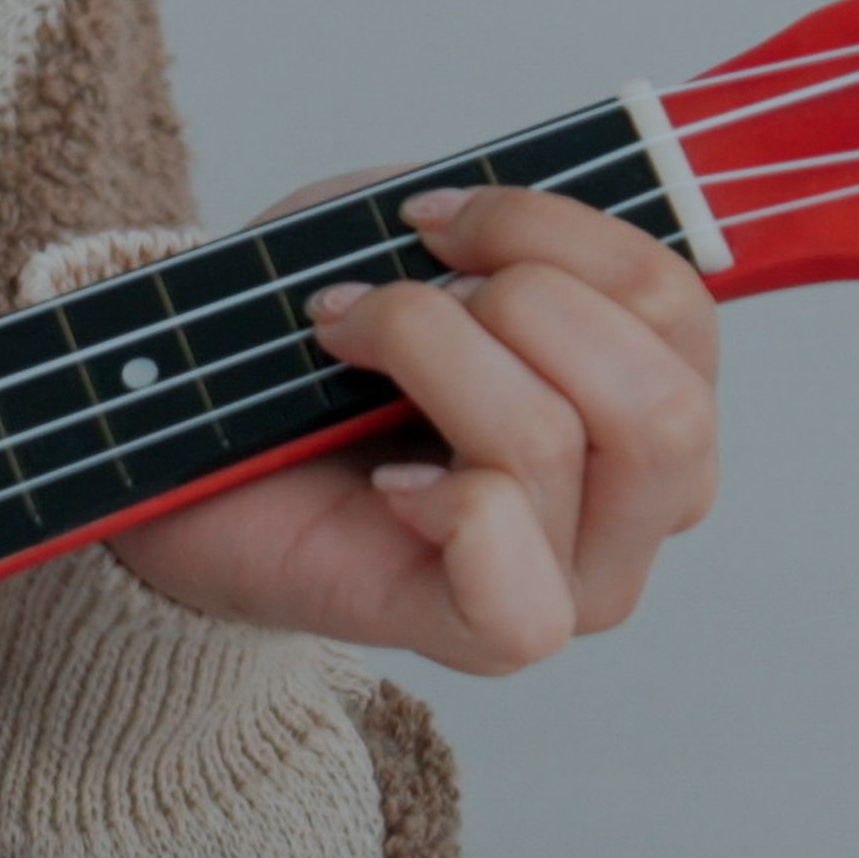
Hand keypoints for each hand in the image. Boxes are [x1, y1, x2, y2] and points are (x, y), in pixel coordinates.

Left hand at [101, 182, 722, 672]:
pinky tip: (383, 482)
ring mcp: (574, 583)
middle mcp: (639, 503)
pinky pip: (515, 582)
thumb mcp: (394, 241)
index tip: (427, 218)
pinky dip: (446, 503)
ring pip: (555, 446)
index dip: (549, 229)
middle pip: (660, 401)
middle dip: (513, 301)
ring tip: (347, 347)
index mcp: (643, 391)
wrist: (184, 445)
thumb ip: (483, 224)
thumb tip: (521, 234)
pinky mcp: (489, 639)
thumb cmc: (308, 349)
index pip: (673, 306)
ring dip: (427, 356)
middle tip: (398, 294)